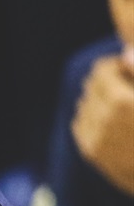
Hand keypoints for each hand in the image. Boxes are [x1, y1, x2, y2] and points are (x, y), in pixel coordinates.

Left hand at [72, 48, 133, 194]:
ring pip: (84, 104)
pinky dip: (91, 119)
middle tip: (125, 87)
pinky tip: (110, 123)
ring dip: (98, 100)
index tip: (126, 70)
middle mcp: (104, 117)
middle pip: (91, 85)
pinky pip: (80, 124)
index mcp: (122, 101)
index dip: (115, 66)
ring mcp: (95, 136)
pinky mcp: (91, 152)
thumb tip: (124, 53)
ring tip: (120, 107)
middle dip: (106, 82)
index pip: (102, 69)